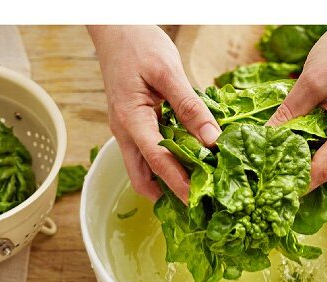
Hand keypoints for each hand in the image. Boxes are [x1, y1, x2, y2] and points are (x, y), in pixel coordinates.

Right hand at [90, 25, 221, 201]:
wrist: (115, 30)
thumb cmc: (139, 45)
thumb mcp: (169, 71)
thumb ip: (190, 106)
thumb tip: (212, 138)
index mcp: (130, 121)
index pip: (157, 161)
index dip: (177, 183)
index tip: (196, 201)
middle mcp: (124, 131)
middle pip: (141, 176)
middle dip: (165, 193)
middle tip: (193, 205)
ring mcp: (126, 129)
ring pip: (142, 166)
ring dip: (164, 180)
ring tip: (194, 187)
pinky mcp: (133, 123)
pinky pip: (147, 150)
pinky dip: (165, 160)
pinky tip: (186, 159)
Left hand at [267, 26, 326, 190]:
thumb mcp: (310, 82)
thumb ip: (287, 114)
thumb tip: (260, 140)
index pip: (326, 168)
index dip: (300, 184)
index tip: (273, 193)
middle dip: (306, 183)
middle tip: (274, 188)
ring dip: (314, 171)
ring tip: (281, 174)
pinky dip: (321, 156)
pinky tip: (297, 156)